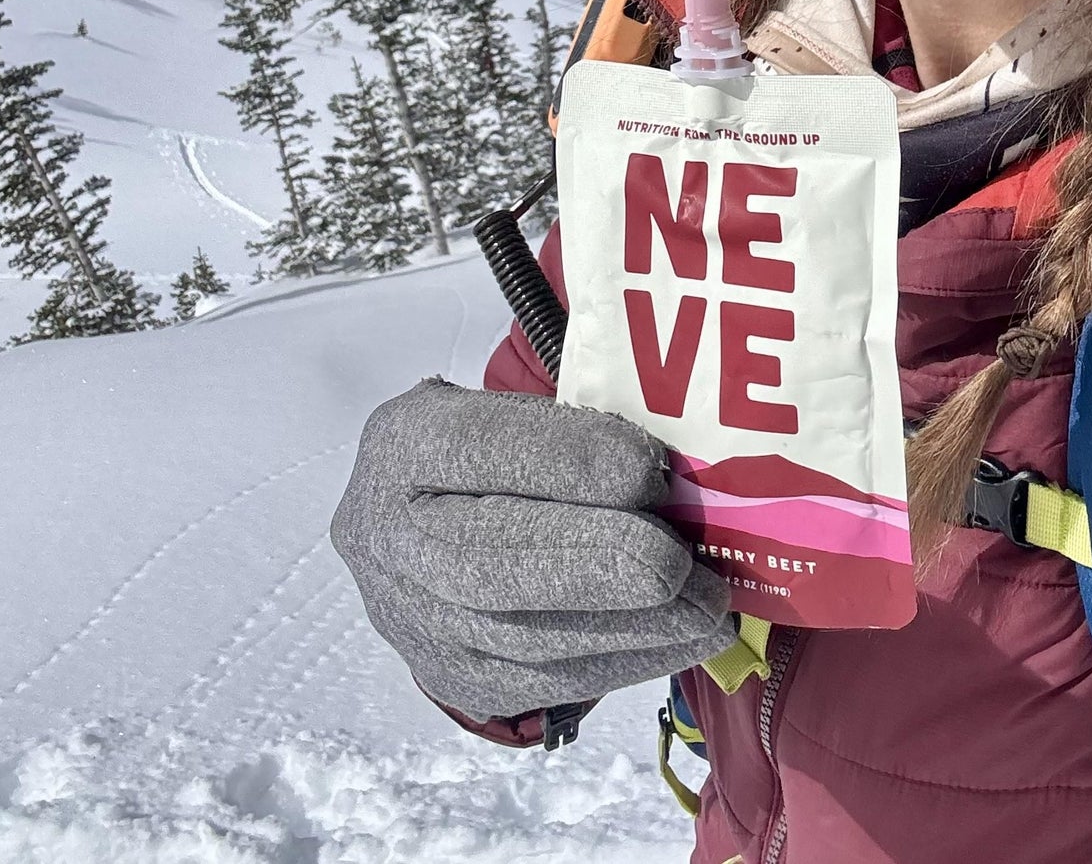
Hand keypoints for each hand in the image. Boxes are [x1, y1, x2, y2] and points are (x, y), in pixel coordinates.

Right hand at [331, 377, 735, 718]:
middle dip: (597, 563)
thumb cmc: (495, 452)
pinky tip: (678, 642)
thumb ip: (576, 431)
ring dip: (628, 627)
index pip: (478, 450)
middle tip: (682, 564)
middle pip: (487, 560)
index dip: (563, 461)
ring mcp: (411, 618)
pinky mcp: (450, 676)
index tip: (648, 467)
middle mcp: (387, 536)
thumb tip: (671, 475)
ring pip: (520, 636)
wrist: (425, 519)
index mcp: (403, 444)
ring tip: (705, 608)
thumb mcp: (515, 410)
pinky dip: (620, 662)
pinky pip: (540, 682)